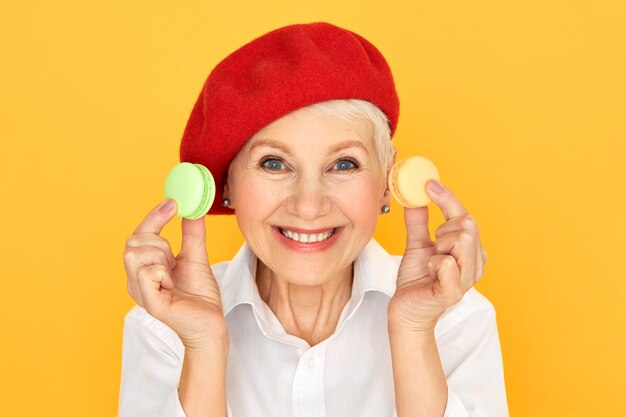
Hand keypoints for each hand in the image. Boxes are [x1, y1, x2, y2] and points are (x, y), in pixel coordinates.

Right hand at [123, 199, 227, 349]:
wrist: (211, 323)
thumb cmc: (200, 296)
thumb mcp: (196, 256)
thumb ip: (192, 234)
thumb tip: (193, 209)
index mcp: (145, 268)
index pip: (138, 235)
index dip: (153, 216)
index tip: (172, 204)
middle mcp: (136, 279)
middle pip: (133, 241)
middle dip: (159, 241)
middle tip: (174, 258)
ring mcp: (140, 292)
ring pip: (136, 254)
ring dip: (160, 257)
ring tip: (173, 274)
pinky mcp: (149, 303)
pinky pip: (146, 273)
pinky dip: (163, 272)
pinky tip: (172, 285)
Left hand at [388, 181, 487, 333]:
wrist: (406, 311)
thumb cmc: (417, 281)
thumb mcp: (417, 245)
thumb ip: (419, 223)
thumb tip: (415, 197)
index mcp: (470, 251)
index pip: (465, 217)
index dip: (448, 198)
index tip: (429, 184)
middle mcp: (474, 263)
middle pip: (468, 225)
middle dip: (444, 227)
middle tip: (432, 243)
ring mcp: (466, 279)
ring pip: (462, 239)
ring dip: (440, 244)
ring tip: (431, 259)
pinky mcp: (453, 292)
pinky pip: (447, 263)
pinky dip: (434, 262)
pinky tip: (429, 271)